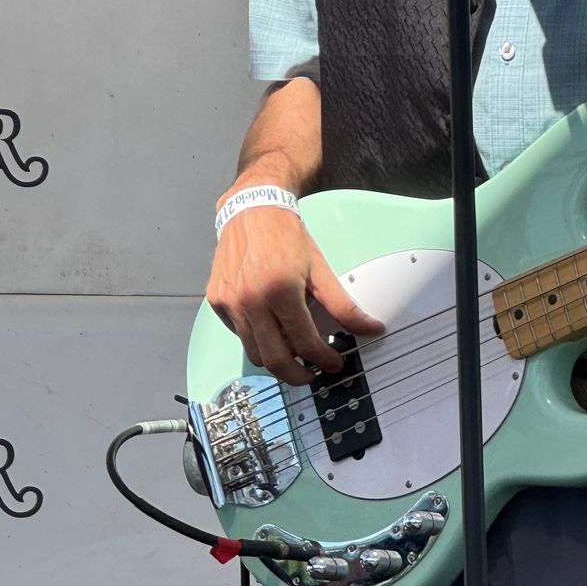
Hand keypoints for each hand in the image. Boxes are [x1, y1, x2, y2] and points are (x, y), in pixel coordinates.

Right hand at [205, 205, 382, 384]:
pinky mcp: (217, 301)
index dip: (324, 359)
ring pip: (254, 353)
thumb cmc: (285, 236)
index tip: (334, 362)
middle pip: (275, 360)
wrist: (252, 210)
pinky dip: (257, 339)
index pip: (305, 343)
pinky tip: (272, 328)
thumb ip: (343, 305)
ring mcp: (230, 302)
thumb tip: (369, 327)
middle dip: (298, 375)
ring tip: (295, 352)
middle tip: (313, 373)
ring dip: (276, 360)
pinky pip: (239, 334)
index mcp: (280, 291)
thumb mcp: (320, 269)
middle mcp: (250, 300)